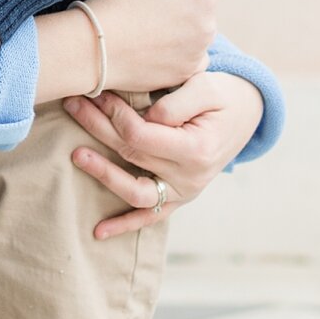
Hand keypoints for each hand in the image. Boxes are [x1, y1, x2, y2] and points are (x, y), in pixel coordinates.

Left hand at [62, 71, 262, 238]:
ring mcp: (184, 192)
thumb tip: (147, 117)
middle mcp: (190, 177)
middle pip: (132, 156)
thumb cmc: (223, 96)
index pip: (142, 136)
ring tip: (75, 155)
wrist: (247, 115)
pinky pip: (150, 216)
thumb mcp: (207, 86)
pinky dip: (125, 225)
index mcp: (197, 148)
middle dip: (98, 128)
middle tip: (73, 104)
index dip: (116, 115)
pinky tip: (99, 232)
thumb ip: (177, 102)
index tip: (99, 92)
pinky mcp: (179, 198)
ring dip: (102, 174)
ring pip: (135, 192)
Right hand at [83, 0, 220, 91]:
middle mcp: (209, 27)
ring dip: (183, 24)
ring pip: (198, 31)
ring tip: (150, 24)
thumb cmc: (118, 0)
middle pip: (205, 4)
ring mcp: (197, 54)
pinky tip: (153, 45)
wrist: (95, 48)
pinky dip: (178, 50)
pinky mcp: (184, 74)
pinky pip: (190, 56)